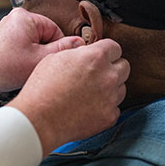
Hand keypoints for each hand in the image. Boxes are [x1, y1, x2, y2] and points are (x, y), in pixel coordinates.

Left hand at [0, 8, 85, 99]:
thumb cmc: (1, 67)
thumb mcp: (39, 59)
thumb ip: (62, 49)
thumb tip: (78, 43)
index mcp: (25, 17)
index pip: (55, 29)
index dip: (57, 47)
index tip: (55, 60)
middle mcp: (15, 19)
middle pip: (44, 36)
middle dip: (44, 53)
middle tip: (37, 66)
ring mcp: (8, 29)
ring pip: (34, 43)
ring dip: (34, 57)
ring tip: (25, 68)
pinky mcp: (3, 40)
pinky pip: (22, 47)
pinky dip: (23, 59)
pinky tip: (18, 69)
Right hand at [8, 39, 129, 156]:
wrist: (39, 118)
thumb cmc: (42, 87)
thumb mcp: (55, 58)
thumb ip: (76, 51)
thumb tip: (83, 50)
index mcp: (95, 57)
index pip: (115, 47)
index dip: (105, 50)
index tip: (100, 55)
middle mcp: (108, 76)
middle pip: (124, 66)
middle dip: (112, 67)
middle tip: (95, 73)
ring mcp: (111, 97)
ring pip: (121, 87)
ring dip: (110, 87)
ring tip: (89, 91)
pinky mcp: (110, 116)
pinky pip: (115, 107)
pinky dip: (105, 106)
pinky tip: (89, 106)